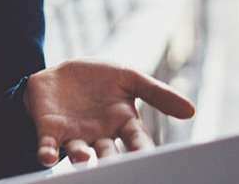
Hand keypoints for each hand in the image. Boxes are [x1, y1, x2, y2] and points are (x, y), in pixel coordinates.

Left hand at [24, 60, 195, 166]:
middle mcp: (100, 135)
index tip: (149, 158)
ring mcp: (74, 134)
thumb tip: (191, 111)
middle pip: (108, 152)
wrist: (63, 72)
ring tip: (84, 157)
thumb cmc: (100, 79)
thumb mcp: (130, 78)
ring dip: (80, 156)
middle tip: (115, 166)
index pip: (136, 140)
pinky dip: (47, 152)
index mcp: (122, 123)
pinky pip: (48, 145)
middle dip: (111, 160)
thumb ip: (157, 93)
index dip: (142, 150)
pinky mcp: (50, 129)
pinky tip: (47, 157)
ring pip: (78, 151)